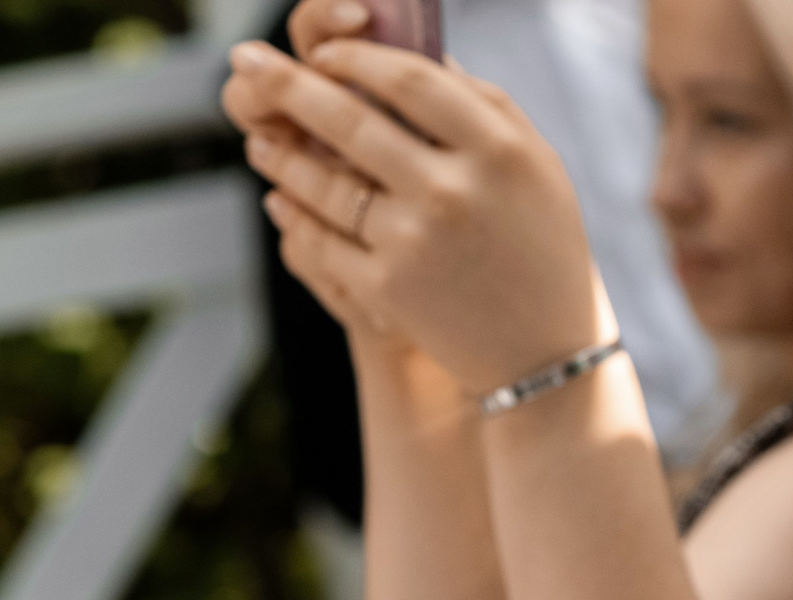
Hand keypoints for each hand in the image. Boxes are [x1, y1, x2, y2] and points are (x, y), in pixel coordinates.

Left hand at [222, 35, 609, 391]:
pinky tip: (280, 198)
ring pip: (326, 181)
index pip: (410, 78)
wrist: (546, 354)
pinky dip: (296, 214)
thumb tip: (416, 51)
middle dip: (288, 85)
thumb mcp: (537, 168)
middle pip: (351, 119)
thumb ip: (484, 107)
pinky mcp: (387, 287)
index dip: (355, 58)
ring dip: (282, 155)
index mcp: (498, 150)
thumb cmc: (543, 249)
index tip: (325, 52)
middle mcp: (452, 190)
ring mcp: (414, 240)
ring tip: (260, 139)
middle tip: (246, 60)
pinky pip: (322, 238)